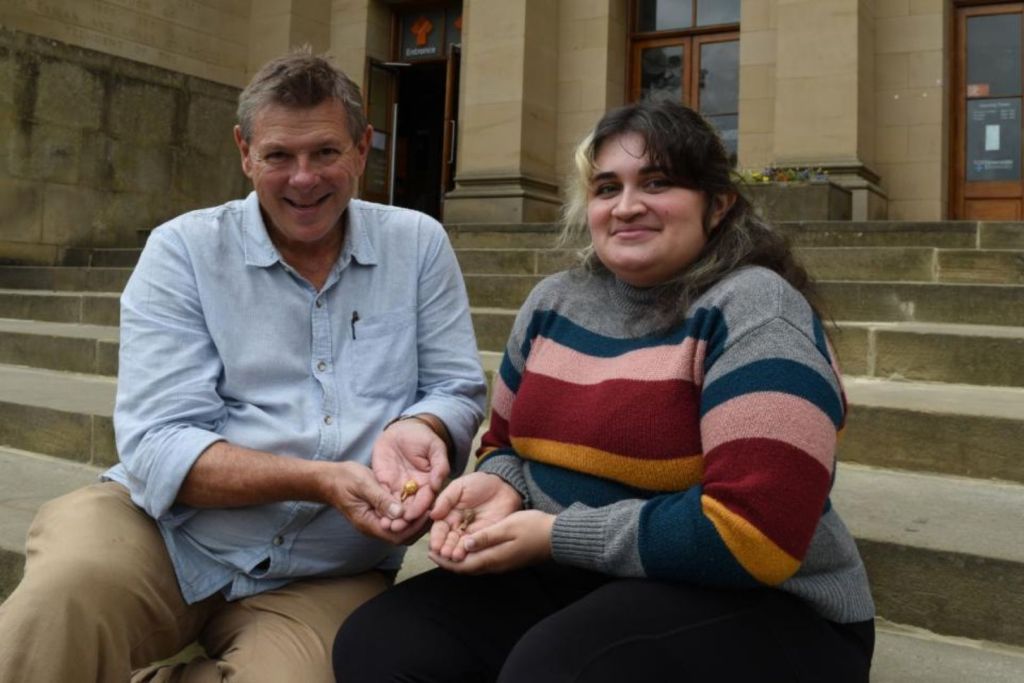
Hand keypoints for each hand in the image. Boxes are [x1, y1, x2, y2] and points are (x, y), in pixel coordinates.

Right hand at [319, 461, 422, 543]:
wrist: (329, 479)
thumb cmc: (344, 480)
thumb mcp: (363, 485)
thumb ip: (381, 499)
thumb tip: (400, 513)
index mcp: (369, 524)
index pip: (397, 534)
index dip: (415, 527)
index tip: (428, 512)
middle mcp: (375, 527)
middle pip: (403, 536)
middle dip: (420, 526)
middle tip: (435, 511)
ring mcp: (377, 522)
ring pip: (402, 529)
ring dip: (417, 521)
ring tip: (431, 506)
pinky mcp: (380, 514)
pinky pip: (398, 520)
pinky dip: (410, 514)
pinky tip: (420, 502)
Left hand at [371, 418, 448, 532]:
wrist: (403, 428)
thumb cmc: (422, 436)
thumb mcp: (435, 447)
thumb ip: (439, 465)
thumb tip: (437, 485)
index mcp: (429, 482)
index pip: (426, 499)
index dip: (420, 508)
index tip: (412, 515)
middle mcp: (415, 489)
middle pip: (411, 507)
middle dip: (404, 519)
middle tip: (397, 527)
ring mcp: (399, 487)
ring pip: (396, 506)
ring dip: (391, 517)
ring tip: (386, 526)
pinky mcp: (384, 483)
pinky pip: (382, 497)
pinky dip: (380, 507)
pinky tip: (376, 515)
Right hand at [428, 472, 523, 560]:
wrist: (504, 486)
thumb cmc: (480, 483)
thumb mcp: (459, 486)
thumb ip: (446, 499)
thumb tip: (433, 514)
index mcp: (448, 515)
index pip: (440, 529)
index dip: (437, 538)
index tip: (435, 545)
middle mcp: (458, 527)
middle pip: (449, 541)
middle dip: (446, 548)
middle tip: (444, 554)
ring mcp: (472, 534)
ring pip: (461, 546)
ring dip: (457, 553)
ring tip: (456, 556)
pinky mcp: (486, 537)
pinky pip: (477, 546)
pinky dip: (472, 551)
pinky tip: (469, 555)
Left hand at [429, 509, 553, 573]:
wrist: (556, 538)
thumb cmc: (533, 528)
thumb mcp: (507, 527)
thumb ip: (486, 537)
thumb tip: (465, 544)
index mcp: (493, 558)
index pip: (462, 565)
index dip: (444, 561)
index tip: (430, 552)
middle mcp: (495, 565)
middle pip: (466, 568)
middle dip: (448, 561)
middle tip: (433, 551)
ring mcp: (502, 564)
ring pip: (474, 565)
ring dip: (458, 559)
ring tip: (446, 548)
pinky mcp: (507, 559)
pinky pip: (482, 561)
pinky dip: (470, 556)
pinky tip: (467, 545)